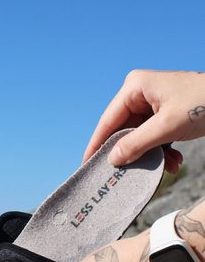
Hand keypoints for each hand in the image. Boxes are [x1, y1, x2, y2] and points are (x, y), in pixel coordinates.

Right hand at [83, 70, 204, 174]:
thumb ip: (136, 144)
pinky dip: (161, 150)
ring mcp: (152, 103)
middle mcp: (140, 93)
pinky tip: (174, 161)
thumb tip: (112, 160)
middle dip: (132, 153)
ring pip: (139, 136)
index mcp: (135, 87)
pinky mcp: (163, 112)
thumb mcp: (167, 127)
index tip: (86, 165)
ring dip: (151, 154)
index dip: (97, 145)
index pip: (108, 121)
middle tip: (126, 174)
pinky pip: (153, 135)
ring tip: (166, 166)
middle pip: (123, 130)